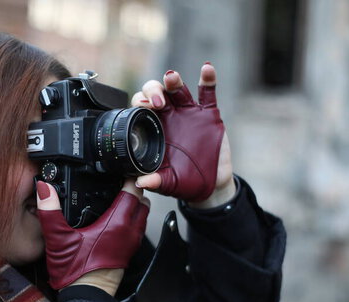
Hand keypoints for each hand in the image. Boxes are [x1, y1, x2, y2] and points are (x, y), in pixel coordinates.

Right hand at [36, 179, 149, 293]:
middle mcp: (129, 232)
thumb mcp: (58, 239)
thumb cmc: (75, 273)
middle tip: (120, 179)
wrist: (86, 298)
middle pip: (142, 201)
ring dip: (135, 203)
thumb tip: (44, 188)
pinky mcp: (127, 252)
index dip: (129, 177)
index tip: (121, 169)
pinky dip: (131, 217)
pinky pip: (136, 227)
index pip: (133, 192)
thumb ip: (50, 211)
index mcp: (116, 224)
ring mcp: (130, 243)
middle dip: (134, 188)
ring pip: (141, 215)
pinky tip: (114, 217)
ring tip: (118, 194)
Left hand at [132, 64, 235, 207]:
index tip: (141, 107)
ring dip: (173, 82)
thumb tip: (141, 183)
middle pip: (156, 93)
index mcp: (154, 129)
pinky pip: (208, 94)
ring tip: (171, 77)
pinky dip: (208, 79)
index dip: (139, 104)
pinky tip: (207, 69)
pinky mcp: (208, 114)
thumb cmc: (184, 182)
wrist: (210, 185)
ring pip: (178, 90)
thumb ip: (156, 181)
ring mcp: (189, 113)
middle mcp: (169, 117)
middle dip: (153, 92)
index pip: (141, 109)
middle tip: (157, 102)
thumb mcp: (168, 183)